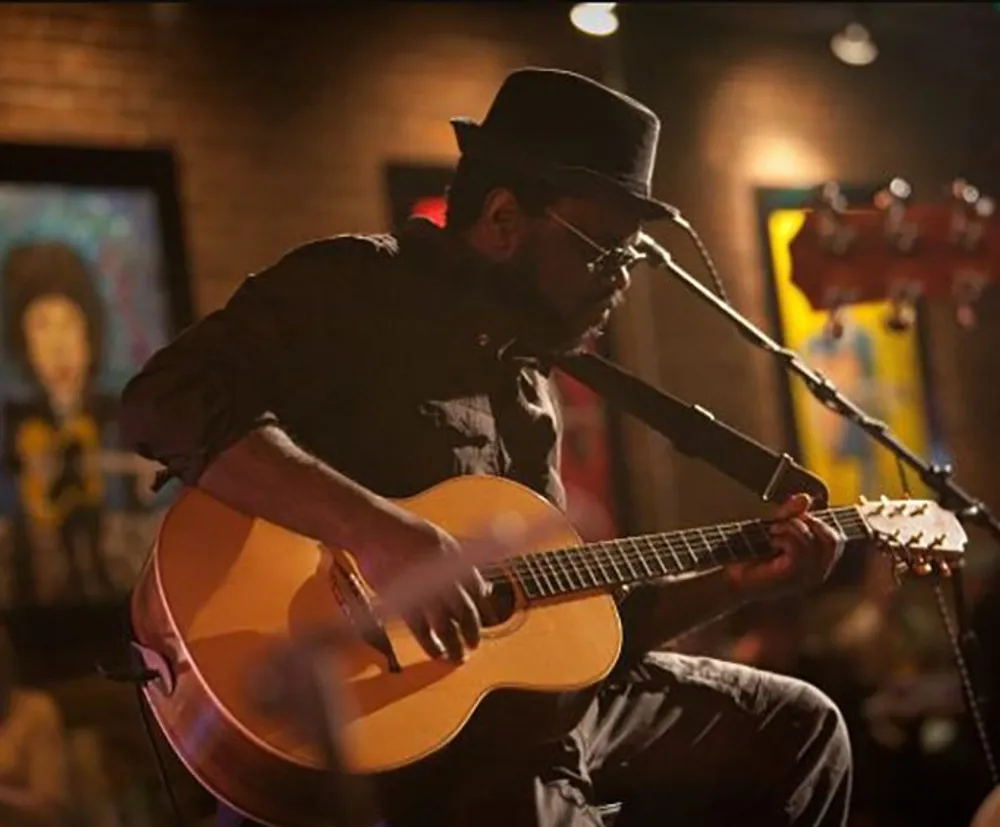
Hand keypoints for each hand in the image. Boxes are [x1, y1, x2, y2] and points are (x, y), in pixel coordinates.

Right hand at [350, 507, 489, 663]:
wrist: (370, 528)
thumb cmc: (401, 532)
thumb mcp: (438, 540)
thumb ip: (459, 564)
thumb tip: (481, 588)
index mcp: (454, 554)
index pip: (476, 588)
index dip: (482, 608)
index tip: (481, 620)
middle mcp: (442, 570)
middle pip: (465, 610)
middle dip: (472, 632)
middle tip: (473, 645)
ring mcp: (422, 585)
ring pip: (445, 623)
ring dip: (454, 644)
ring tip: (457, 656)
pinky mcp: (402, 598)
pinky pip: (421, 628)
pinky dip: (431, 643)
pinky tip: (435, 651)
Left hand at [726, 493, 843, 602]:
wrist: (731, 577)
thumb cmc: (752, 554)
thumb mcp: (775, 527)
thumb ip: (790, 513)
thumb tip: (806, 497)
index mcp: (817, 563)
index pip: (835, 540)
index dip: (818, 521)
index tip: (794, 517)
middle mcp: (816, 573)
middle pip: (833, 540)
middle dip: (810, 522)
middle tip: (786, 521)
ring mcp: (805, 578)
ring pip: (814, 542)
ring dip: (792, 527)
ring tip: (773, 530)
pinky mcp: (791, 577)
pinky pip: (798, 550)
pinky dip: (784, 537)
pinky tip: (771, 540)